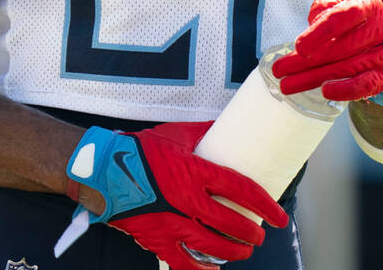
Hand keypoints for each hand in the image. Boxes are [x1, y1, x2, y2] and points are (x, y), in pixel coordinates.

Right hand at [66, 122, 288, 269]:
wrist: (103, 170)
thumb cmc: (139, 150)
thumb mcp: (176, 134)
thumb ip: (205, 132)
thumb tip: (228, 126)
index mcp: (195, 171)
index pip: (242, 190)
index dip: (266, 206)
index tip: (279, 216)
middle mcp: (186, 199)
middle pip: (231, 224)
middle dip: (252, 234)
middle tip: (260, 235)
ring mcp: (171, 222)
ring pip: (212, 247)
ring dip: (234, 252)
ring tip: (244, 252)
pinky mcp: (156, 238)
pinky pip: (182, 262)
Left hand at [271, 0, 382, 99]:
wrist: (375, 30)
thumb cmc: (349, 14)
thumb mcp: (335, 1)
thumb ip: (323, 7)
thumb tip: (313, 24)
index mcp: (368, 4)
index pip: (346, 16)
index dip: (322, 31)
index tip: (299, 46)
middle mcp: (381, 28)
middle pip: (343, 47)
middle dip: (308, 61)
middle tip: (280, 70)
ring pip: (348, 68)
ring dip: (314, 77)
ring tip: (288, 84)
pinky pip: (366, 85)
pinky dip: (346, 90)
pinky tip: (324, 91)